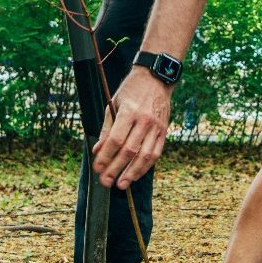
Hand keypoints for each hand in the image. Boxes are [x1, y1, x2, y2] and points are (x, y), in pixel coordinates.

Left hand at [92, 67, 171, 188]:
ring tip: (121, 184)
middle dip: (116, 169)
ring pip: (144, 156)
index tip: (97, 168)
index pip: (115, 140)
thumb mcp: (114, 103)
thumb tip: (98, 150)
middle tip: (105, 182)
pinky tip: (135, 174)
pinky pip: (155, 153)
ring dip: (132, 173)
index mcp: (129, 111)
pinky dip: (145, 166)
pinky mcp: (164, 131)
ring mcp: (156, 127)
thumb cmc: (131, 90)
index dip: (106, 156)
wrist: (156, 78)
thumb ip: (106, 128)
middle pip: (129, 151)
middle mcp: (144, 120)